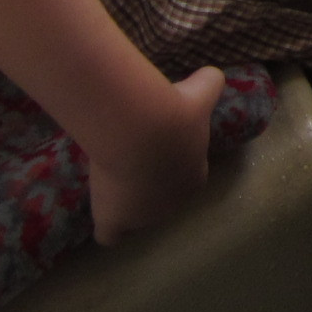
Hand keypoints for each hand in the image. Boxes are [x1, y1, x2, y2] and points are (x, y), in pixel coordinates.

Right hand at [86, 64, 225, 244]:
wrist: (145, 129)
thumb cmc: (174, 111)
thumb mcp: (199, 92)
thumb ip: (208, 85)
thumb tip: (212, 76)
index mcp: (196, 176)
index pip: (185, 174)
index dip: (170, 158)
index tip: (153, 140)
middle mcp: (174, 201)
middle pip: (161, 196)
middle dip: (149, 179)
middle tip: (129, 154)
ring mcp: (145, 216)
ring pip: (137, 214)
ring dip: (126, 198)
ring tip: (109, 177)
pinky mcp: (115, 220)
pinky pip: (110, 235)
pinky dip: (107, 228)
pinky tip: (100, 214)